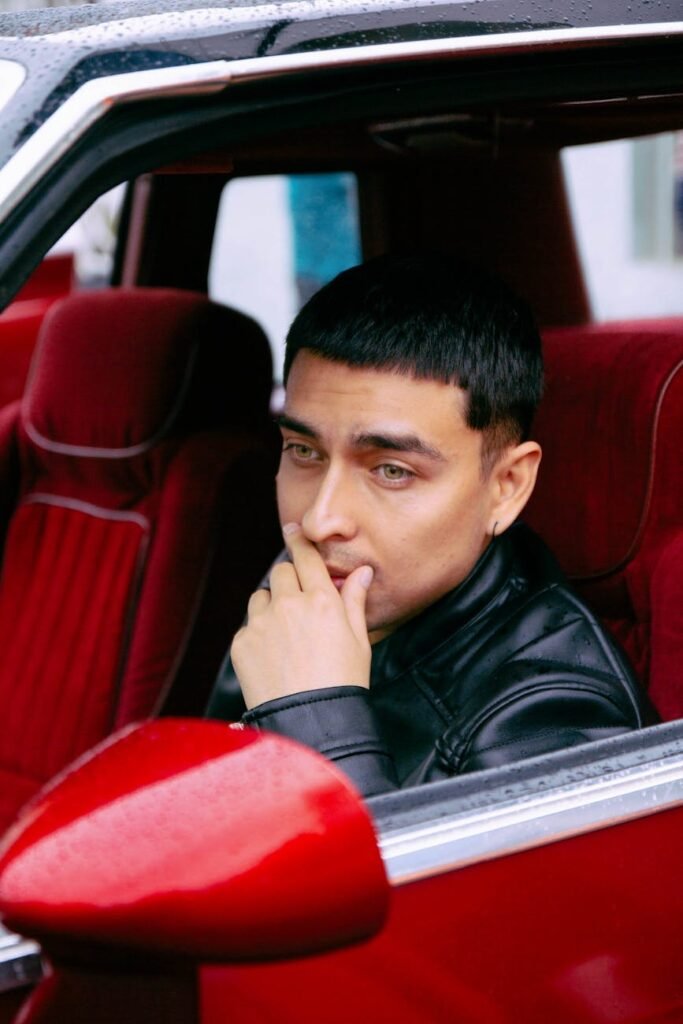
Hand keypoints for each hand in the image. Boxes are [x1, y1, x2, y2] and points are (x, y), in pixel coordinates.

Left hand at [231, 523, 372, 709]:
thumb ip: (355, 600)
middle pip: (280, 572)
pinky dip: (259, 634)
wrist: (311, 721)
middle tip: (299, 601)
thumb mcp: (359, 640)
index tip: (293, 530)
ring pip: (261, 597)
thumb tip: (362, 572)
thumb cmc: (342, 683)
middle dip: (289, 580)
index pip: (305, 556)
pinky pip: (249, 627)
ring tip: (286, 633)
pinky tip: (275, 656)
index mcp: (320, 600)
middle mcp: (288, 605)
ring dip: (271, 605)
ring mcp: (261, 624)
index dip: (299, 540)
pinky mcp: (242, 644)